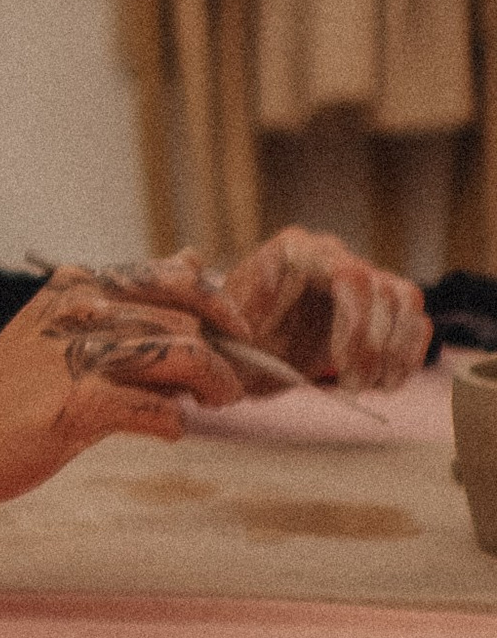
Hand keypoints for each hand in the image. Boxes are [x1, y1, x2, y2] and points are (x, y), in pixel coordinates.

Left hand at [220, 227, 429, 388]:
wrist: (239, 351)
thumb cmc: (229, 338)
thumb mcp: (224, 327)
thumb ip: (239, 311)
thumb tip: (262, 295)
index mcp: (295, 250)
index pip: (348, 273)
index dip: (354, 323)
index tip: (339, 365)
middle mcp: (331, 254)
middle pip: (380, 290)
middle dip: (371, 346)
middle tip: (351, 386)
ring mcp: (359, 275)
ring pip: (405, 301)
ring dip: (394, 352)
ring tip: (368, 387)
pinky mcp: (378, 305)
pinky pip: (414, 321)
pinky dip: (408, 354)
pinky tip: (387, 383)